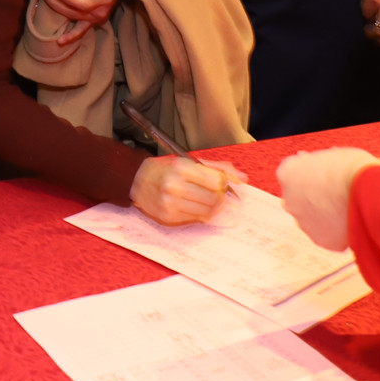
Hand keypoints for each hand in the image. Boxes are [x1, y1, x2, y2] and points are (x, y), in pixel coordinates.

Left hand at [40, 0, 120, 46]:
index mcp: (102, 0)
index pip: (83, 2)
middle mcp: (97, 13)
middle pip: (72, 9)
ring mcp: (93, 19)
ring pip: (71, 16)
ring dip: (56, 7)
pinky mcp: (90, 22)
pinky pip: (80, 31)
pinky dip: (71, 36)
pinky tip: (59, 42)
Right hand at [129, 155, 245, 225]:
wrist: (136, 181)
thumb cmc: (166, 169)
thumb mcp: (189, 161)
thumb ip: (217, 168)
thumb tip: (243, 178)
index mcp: (181, 168)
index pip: (217, 181)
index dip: (225, 183)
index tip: (222, 183)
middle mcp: (175, 186)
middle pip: (215, 199)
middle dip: (221, 197)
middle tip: (217, 193)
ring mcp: (170, 204)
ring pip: (208, 212)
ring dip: (213, 207)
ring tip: (207, 200)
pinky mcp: (168, 217)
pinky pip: (196, 219)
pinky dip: (201, 214)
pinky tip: (195, 206)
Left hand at [276, 147, 379, 251]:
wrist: (368, 191)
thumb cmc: (352, 167)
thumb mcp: (330, 156)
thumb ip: (317, 165)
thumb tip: (316, 166)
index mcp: (288, 173)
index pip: (294, 174)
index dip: (312, 175)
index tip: (324, 176)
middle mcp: (289, 200)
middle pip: (300, 199)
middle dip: (315, 197)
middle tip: (336, 194)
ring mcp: (303, 223)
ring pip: (312, 219)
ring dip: (325, 215)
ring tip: (348, 208)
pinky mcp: (320, 240)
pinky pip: (327, 235)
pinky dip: (337, 231)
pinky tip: (352, 222)